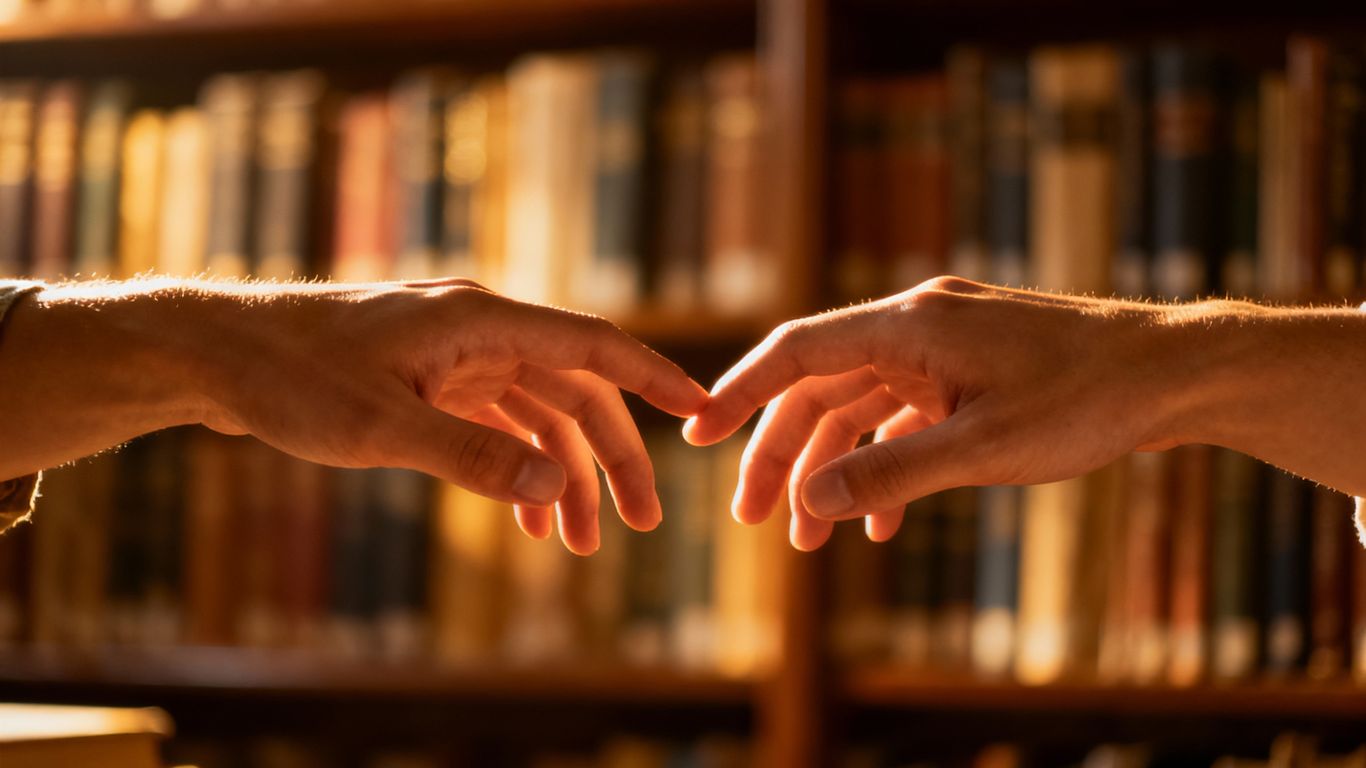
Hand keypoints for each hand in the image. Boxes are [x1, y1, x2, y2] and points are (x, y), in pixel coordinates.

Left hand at [4, 278, 706, 553]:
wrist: (219, 355)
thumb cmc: (293, 379)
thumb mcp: (383, 426)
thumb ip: (472, 457)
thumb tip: (551, 492)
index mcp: (480, 321)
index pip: (591, 345)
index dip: (654, 377)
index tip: (703, 409)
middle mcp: (480, 329)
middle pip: (575, 390)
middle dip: (611, 458)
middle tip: (641, 525)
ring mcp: (458, 353)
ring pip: (539, 412)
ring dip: (563, 474)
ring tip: (579, 546)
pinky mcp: (434, 376)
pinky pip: (499, 421)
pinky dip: (519, 466)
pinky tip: (528, 517)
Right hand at [683, 277, 1285, 549]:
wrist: (1174, 373)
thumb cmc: (1085, 400)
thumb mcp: (980, 449)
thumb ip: (889, 475)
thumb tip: (808, 505)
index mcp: (909, 325)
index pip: (797, 350)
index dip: (739, 392)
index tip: (696, 436)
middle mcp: (917, 325)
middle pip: (821, 386)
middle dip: (783, 453)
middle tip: (752, 518)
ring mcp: (944, 346)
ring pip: (860, 406)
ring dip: (832, 469)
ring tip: (810, 539)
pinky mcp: (970, 370)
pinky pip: (905, 416)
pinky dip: (884, 464)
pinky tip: (879, 523)